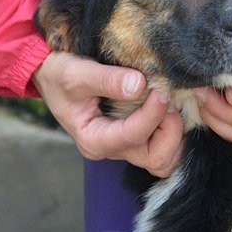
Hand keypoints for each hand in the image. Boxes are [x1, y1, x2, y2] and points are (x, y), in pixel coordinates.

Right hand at [32, 51, 183, 176]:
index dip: (152, 114)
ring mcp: (127, 145)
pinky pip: (165, 145)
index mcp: (94, 140)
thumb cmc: (61, 75)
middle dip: (170, 130)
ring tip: (170, 102)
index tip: (161, 90)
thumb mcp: (75, 73)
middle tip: (168, 98)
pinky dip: (175, 130)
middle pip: (156, 158)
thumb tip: (139, 85)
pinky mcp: (137, 136)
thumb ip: (105, 79)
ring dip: (176, 133)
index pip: (132, 136)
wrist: (55, 75)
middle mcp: (113, 149)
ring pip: (165, 158)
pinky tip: (170, 105)